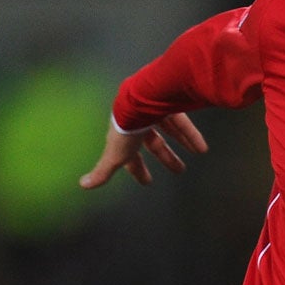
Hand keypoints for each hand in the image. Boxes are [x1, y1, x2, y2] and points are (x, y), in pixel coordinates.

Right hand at [79, 113, 208, 188]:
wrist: (139, 100)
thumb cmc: (125, 129)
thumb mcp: (115, 154)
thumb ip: (103, 171)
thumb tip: (82, 185)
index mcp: (124, 135)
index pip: (131, 155)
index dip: (138, 168)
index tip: (147, 181)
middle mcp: (139, 121)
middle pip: (154, 142)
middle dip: (166, 156)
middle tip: (179, 170)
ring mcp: (155, 110)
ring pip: (170, 129)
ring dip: (183, 143)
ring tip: (196, 155)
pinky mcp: (170, 101)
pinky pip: (182, 119)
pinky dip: (192, 133)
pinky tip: (201, 147)